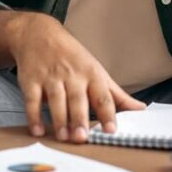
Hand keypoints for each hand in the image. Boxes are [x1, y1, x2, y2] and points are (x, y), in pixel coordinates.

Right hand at [7, 14, 145, 142]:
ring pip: (56, 101)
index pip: (102, 96)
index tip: (111, 130)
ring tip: (64, 137)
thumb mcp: (97, 71)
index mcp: (92, 74)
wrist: (40, 34)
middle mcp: (72, 75)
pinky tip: (37, 130)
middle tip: (82, 137)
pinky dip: (34, 116)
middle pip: (77, 99)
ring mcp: (51, 77)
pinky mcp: (31, 81)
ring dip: (59, 120)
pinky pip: (32, 100)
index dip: (107, 113)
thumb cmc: (73, 57)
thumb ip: (116, 94)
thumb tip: (140, 109)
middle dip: (80, 118)